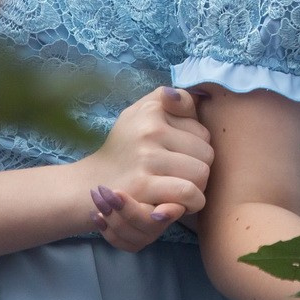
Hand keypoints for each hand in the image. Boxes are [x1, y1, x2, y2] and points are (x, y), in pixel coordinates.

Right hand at [77, 86, 212, 250]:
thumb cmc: (126, 148)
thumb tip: (195, 94)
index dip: (196, 150)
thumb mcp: (142, 113)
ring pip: (201, 175)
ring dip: (197, 189)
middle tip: (180, 178)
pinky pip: (188, 193)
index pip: (203, 133)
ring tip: (179, 190)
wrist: (93, 182)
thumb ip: (172, 101)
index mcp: (152, 109)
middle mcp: (149, 130)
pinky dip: (191, 203)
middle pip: (206, 155)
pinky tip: (179, 204)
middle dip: (199, 170)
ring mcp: (146, 158)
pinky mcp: (142, 185)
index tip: (178, 158)